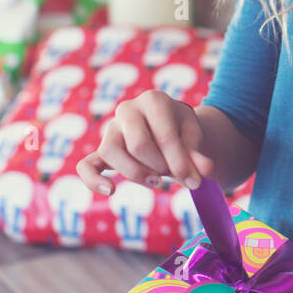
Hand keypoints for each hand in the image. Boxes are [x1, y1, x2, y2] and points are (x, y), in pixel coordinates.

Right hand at [75, 91, 215, 195]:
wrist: (169, 129)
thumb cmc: (181, 131)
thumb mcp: (194, 137)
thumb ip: (197, 155)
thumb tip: (205, 171)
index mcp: (153, 100)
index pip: (164, 135)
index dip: (179, 161)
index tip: (194, 182)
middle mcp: (127, 110)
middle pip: (137, 144)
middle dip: (159, 167)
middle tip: (175, 177)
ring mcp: (112, 130)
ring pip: (111, 152)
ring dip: (135, 173)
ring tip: (157, 182)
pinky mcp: (102, 151)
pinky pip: (86, 165)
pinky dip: (93, 180)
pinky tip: (110, 192)